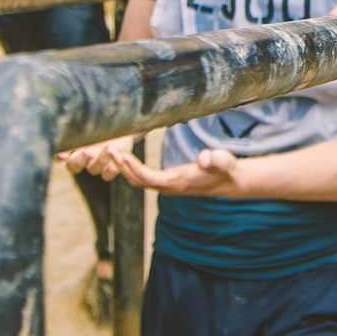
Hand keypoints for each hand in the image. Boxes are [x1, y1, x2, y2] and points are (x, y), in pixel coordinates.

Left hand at [63, 137, 248, 195]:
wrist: (230, 181)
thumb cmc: (225, 169)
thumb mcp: (223, 161)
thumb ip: (214, 159)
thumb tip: (203, 158)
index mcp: (178, 183)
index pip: (148, 178)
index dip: (133, 168)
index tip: (120, 155)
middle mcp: (168, 187)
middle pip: (137, 180)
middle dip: (121, 166)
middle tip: (106, 148)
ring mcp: (166, 186)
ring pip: (138, 180)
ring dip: (123, 167)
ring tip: (110, 149)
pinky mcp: (167, 182)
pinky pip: (143, 177)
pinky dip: (131, 168)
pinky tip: (123, 157)